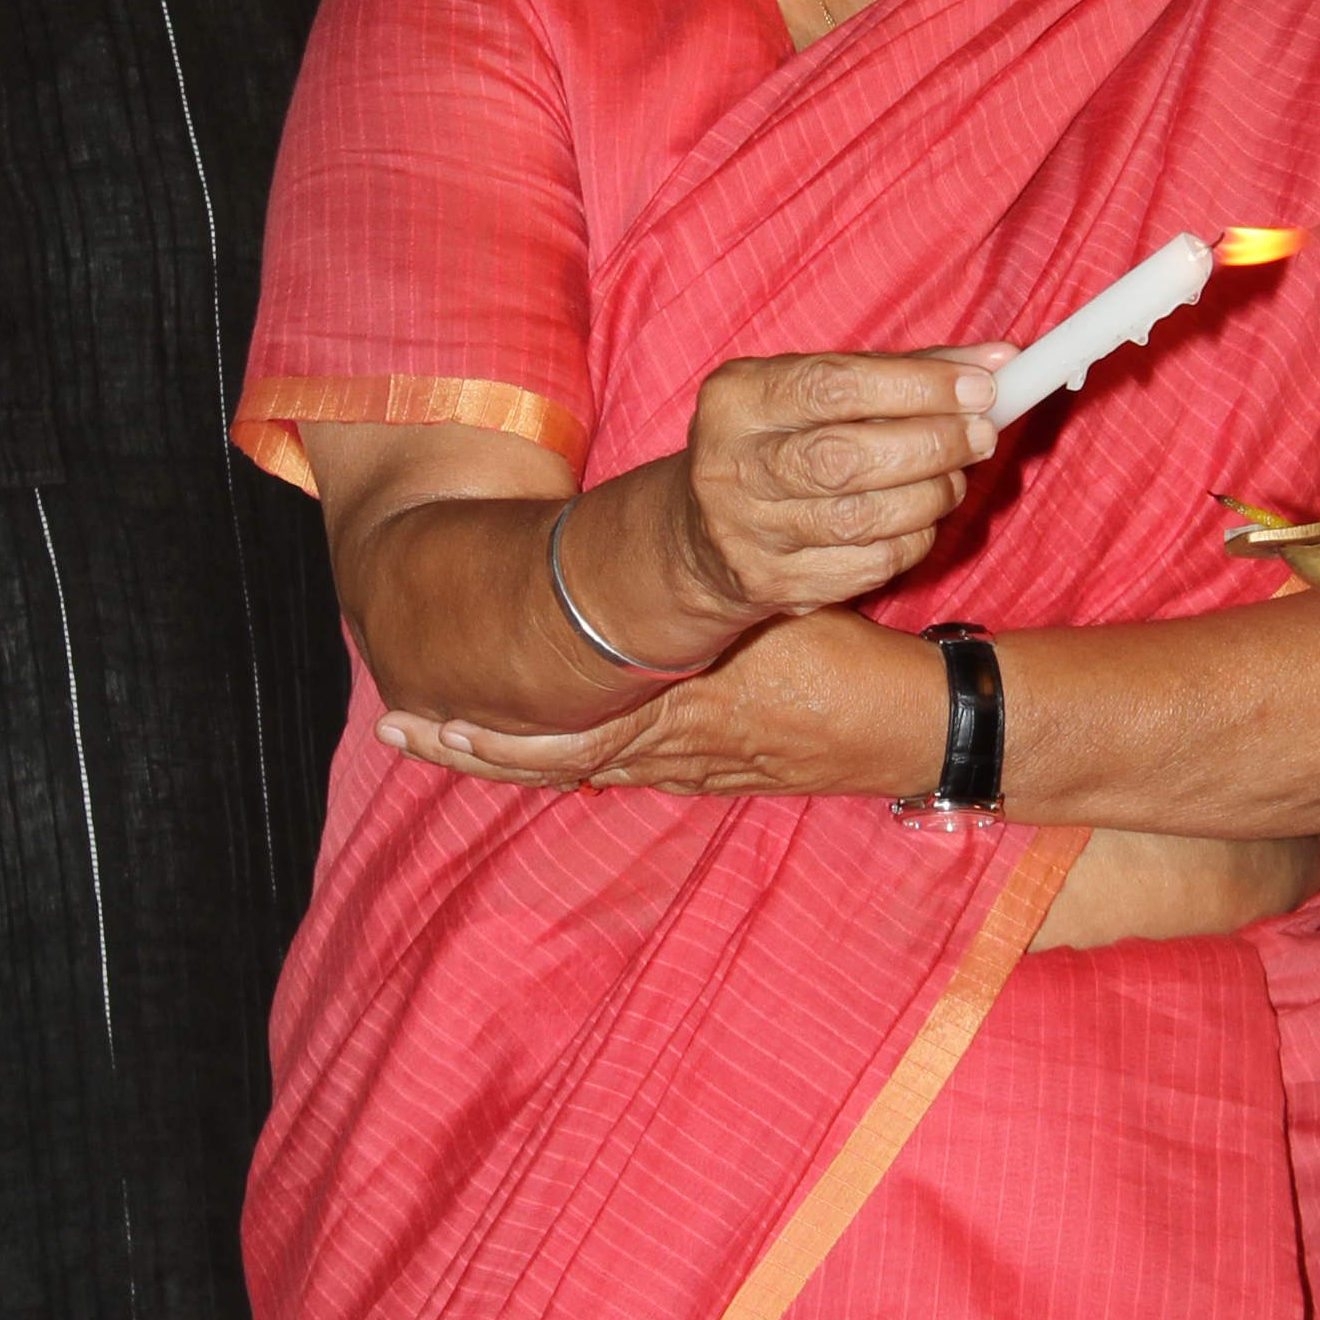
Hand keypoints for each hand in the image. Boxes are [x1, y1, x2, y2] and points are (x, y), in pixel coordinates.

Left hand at [381, 612, 943, 797]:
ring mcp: (694, 767)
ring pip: (584, 766)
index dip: (489, 733)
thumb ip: (713, 590)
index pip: (560, 738)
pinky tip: (554, 744)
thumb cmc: (849, 660)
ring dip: (518, 752)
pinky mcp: (722, 771)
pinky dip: (581, 755)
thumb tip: (668, 549)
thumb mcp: (771, 610)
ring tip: (453, 735)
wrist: (914, 725)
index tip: (426, 718)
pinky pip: (632, 767)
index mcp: (675, 708)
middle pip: (550, 761)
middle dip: (475, 747)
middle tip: (405, 727)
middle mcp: (672, 749)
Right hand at [665, 349, 1002, 629]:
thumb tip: (1001, 359)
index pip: (834, 385)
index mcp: (738, 399)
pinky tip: (923, 517)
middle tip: (980, 435)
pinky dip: (915, 539)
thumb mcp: (818, 389)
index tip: (980, 387)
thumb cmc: (781, 440)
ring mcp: (749, 533)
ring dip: (932, 494)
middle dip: (932, 445)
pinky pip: (870, 565)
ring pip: (863, 518)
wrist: (699, 534)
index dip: (917, 386)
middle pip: (846, 458)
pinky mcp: (776, 584)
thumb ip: (906, 369)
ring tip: (956, 475)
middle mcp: (733, 466)